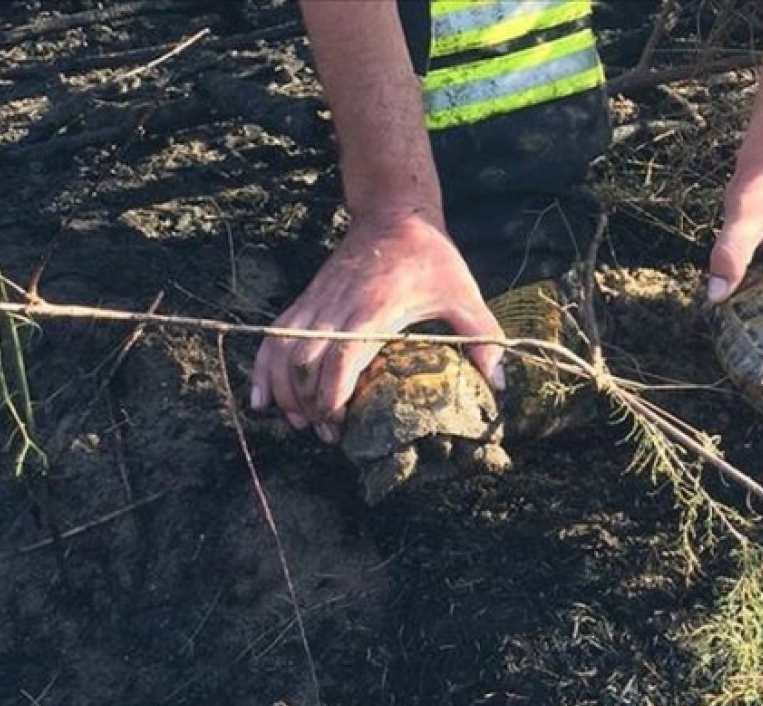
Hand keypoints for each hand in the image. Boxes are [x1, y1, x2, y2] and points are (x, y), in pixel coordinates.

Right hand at [250, 211, 504, 442]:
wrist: (395, 213)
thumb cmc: (431, 257)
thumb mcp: (464, 293)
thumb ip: (483, 336)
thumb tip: (498, 382)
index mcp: (373, 310)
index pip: (340, 361)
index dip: (333, 398)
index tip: (341, 426)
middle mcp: (337, 307)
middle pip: (306, 363)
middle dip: (310, 405)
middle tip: (328, 435)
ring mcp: (317, 303)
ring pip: (283, 352)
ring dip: (284, 391)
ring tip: (299, 422)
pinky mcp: (307, 299)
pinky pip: (274, 337)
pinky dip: (264, 368)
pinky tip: (263, 398)